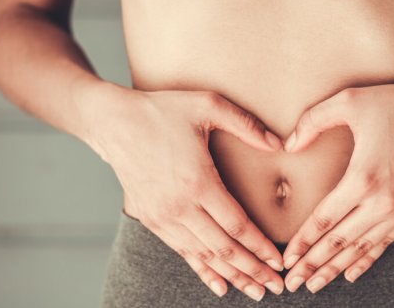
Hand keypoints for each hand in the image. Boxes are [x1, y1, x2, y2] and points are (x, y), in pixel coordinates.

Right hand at [81, 84, 285, 300]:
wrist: (113, 122)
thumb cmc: (163, 110)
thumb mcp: (207, 105)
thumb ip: (246, 124)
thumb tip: (280, 144)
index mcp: (198, 181)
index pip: (237, 225)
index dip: (260, 247)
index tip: (280, 261)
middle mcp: (180, 206)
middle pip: (223, 248)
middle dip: (253, 270)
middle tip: (276, 287)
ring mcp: (163, 216)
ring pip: (204, 256)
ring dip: (232, 275)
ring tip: (256, 291)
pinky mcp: (152, 219)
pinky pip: (182, 252)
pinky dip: (203, 271)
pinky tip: (220, 286)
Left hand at [280, 76, 393, 292]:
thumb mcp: (350, 100)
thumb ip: (312, 120)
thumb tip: (288, 145)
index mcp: (363, 178)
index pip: (324, 219)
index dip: (303, 242)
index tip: (286, 259)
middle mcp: (383, 202)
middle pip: (339, 242)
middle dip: (312, 265)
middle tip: (290, 284)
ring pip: (361, 248)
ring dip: (335, 269)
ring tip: (313, 285)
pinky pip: (385, 243)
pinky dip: (366, 260)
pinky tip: (350, 275)